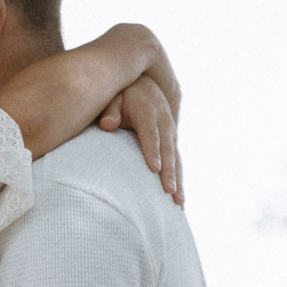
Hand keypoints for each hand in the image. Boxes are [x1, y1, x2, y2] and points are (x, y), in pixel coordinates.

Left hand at [99, 76, 182, 204]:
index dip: (153, 150)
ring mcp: (171, 133)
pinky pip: (176, 162)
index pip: (151, 134)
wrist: (144, 83)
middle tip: (169, 192)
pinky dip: (179, 179)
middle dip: (169, 172)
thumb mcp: (114, 96)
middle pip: (167, 150)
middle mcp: (164, 123)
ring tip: (179, 203)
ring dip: (178, 181)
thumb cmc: (123, 93)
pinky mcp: (172, 141)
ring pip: (176, 159)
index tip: (154, 168)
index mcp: (149, 112)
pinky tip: (179, 200)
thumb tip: (107, 124)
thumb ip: (110, 110)